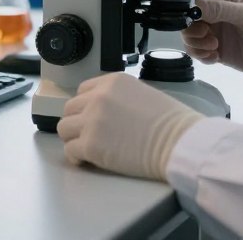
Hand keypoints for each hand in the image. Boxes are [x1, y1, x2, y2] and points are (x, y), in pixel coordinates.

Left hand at [57, 73, 203, 180]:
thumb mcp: (141, 93)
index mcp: (111, 81)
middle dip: (78, 122)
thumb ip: (118, 97)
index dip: (86, 107)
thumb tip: (105, 112)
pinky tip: (87, 159)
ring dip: (73, 138)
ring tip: (87, 148)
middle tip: (90, 135)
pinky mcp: (90, 145)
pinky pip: (70, 150)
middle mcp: (97, 97)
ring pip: (64, 128)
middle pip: (70, 109)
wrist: (178, 142)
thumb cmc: (170, 123)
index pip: (82, 91)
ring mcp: (91, 121)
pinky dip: (77, 156)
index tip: (92, 118)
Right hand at [182, 0, 242, 87]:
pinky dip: (201, 56)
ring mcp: (217, 32)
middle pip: (189, 19)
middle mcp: (218, 14)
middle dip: (193, 29)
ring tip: (213, 48)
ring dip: (196, 44)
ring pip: (190, 36)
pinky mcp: (217, 50)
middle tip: (208, 36)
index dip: (192, 8)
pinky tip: (215, 58)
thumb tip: (196, 5)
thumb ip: (221, 9)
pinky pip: (198, 52)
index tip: (197, 19)